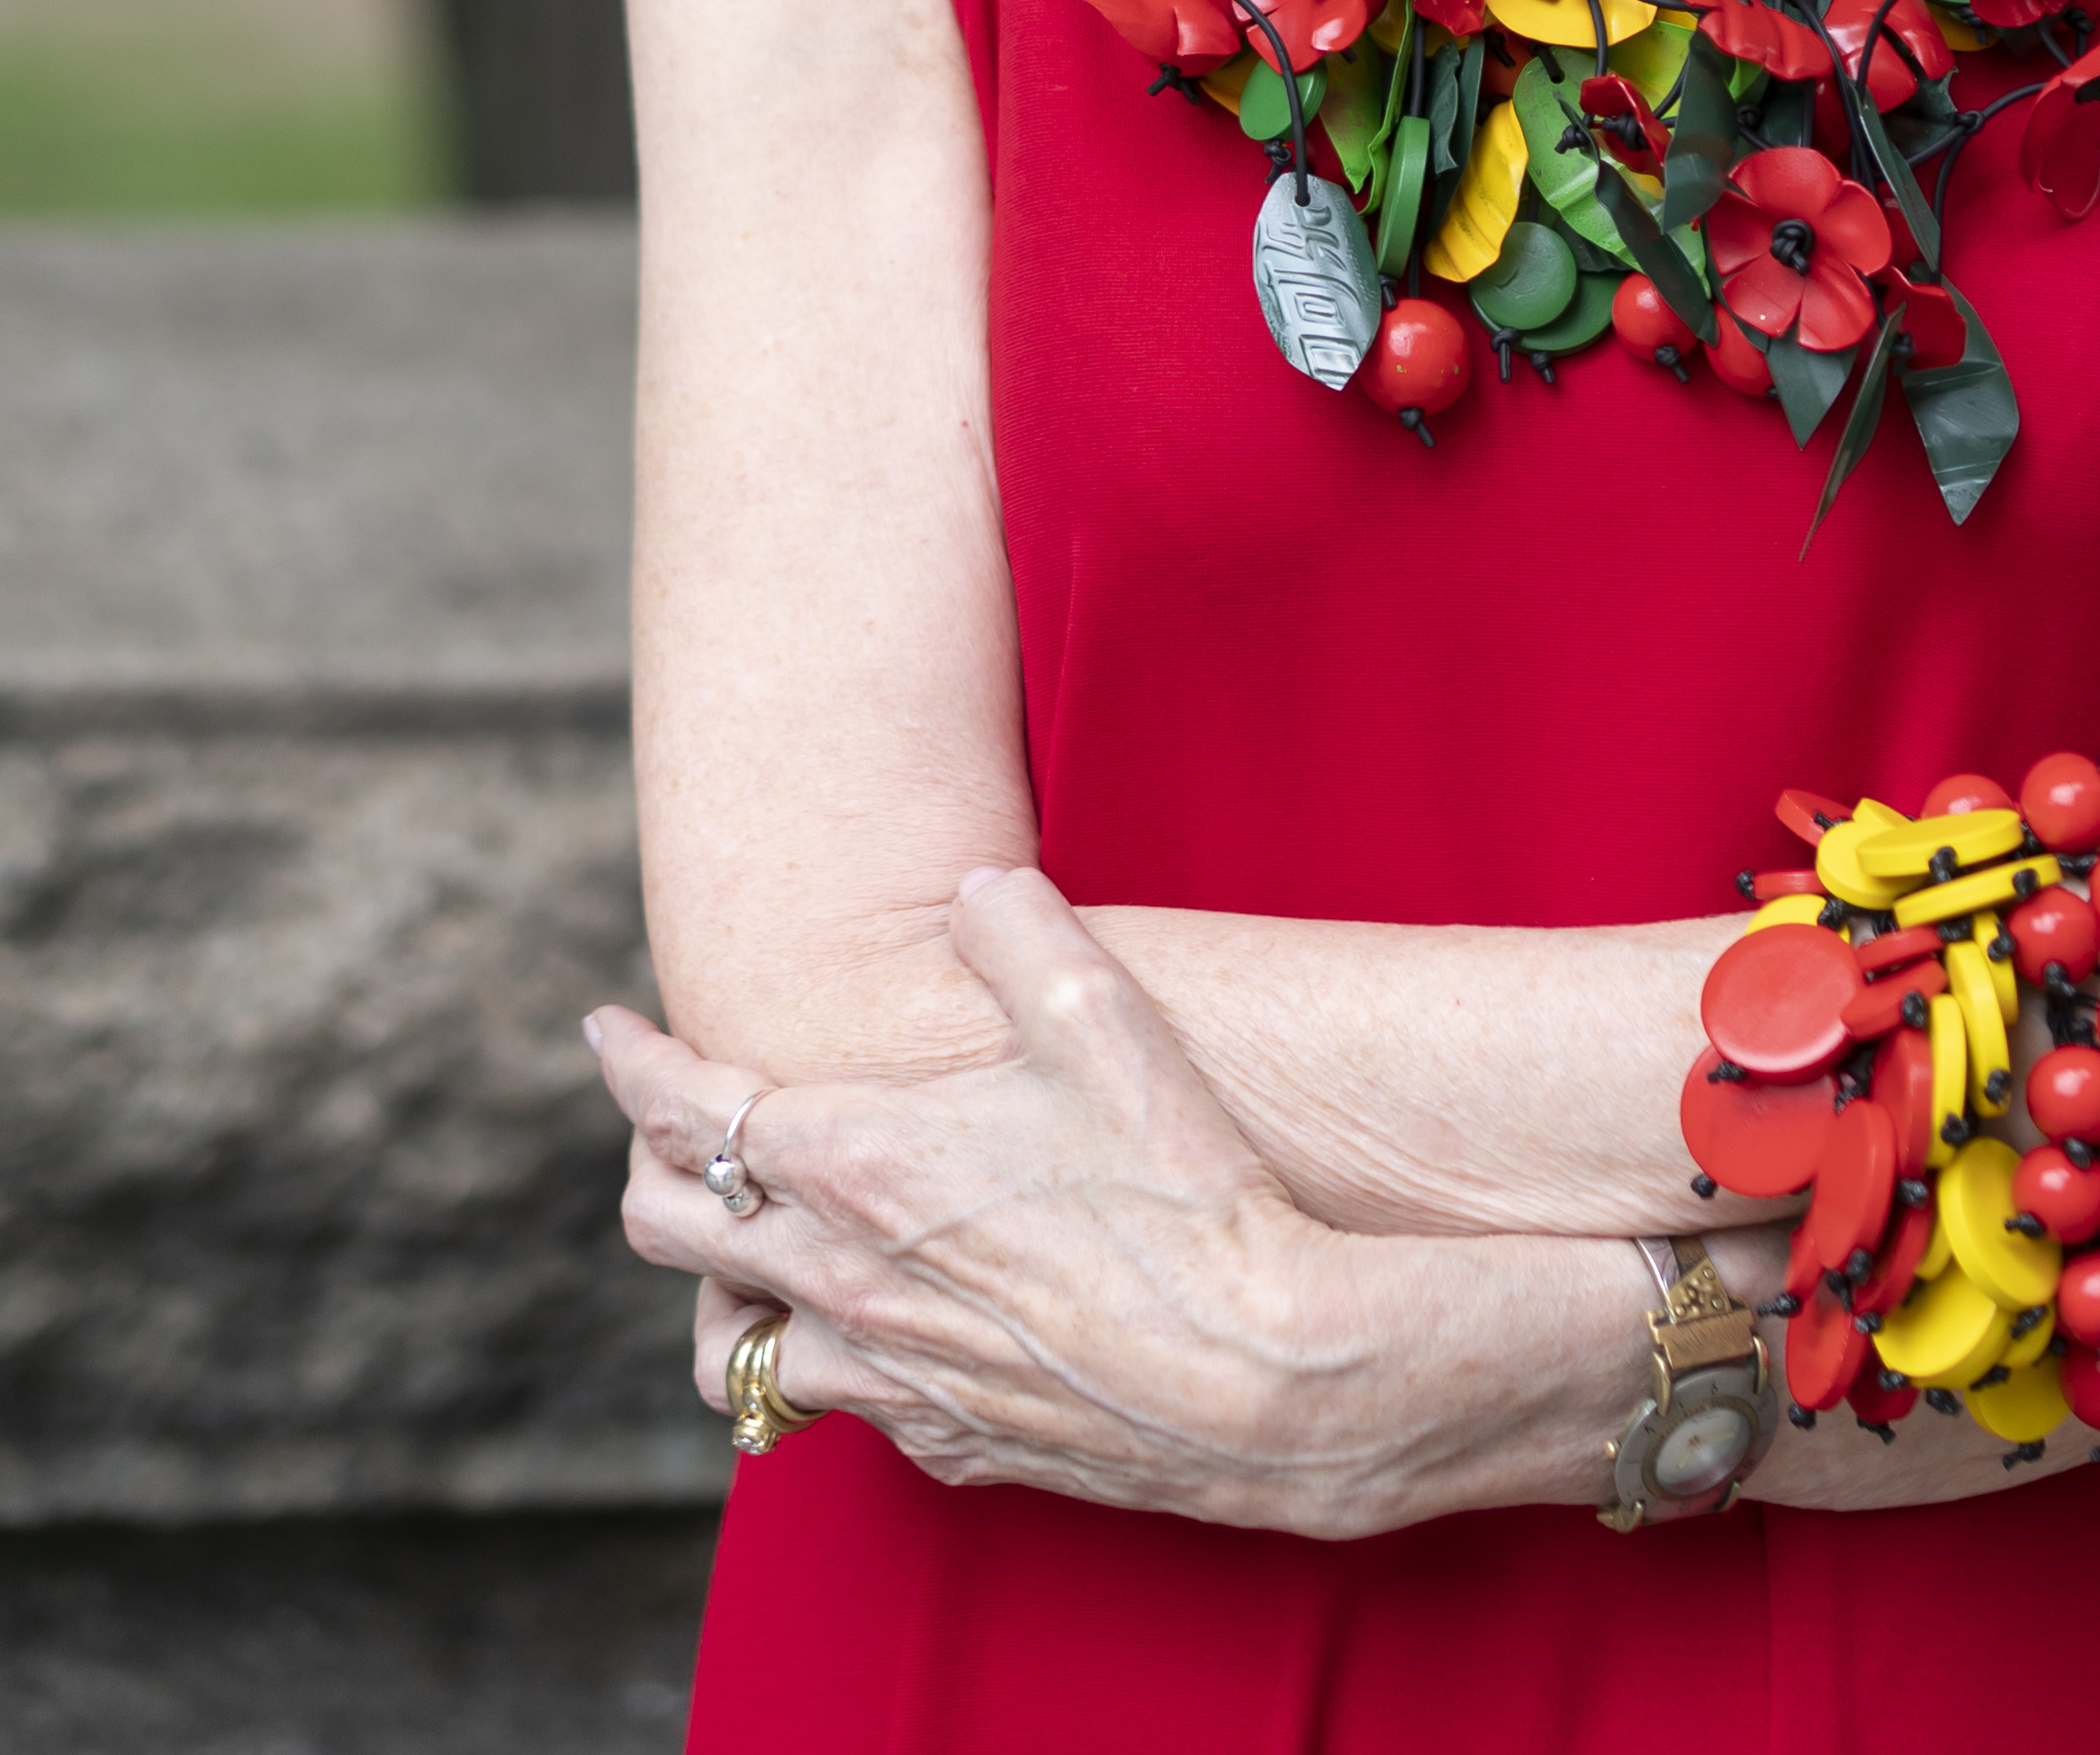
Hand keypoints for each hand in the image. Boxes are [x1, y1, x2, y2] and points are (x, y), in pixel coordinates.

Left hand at [592, 866, 1521, 1532]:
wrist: (1267, 1379)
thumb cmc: (1189, 1191)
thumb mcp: (1108, 1022)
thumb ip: (1023, 932)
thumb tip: (974, 882)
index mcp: (863, 1164)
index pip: (688, 1108)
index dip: (633, 1062)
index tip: (605, 1026)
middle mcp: (845, 1280)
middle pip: (668, 1227)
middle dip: (644, 1164)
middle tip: (660, 1126)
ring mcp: (887, 1378)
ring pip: (732, 1344)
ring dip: (725, 1286)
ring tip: (747, 1249)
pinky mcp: (945, 1443)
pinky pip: (837, 1408)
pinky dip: (825, 1363)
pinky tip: (874, 1334)